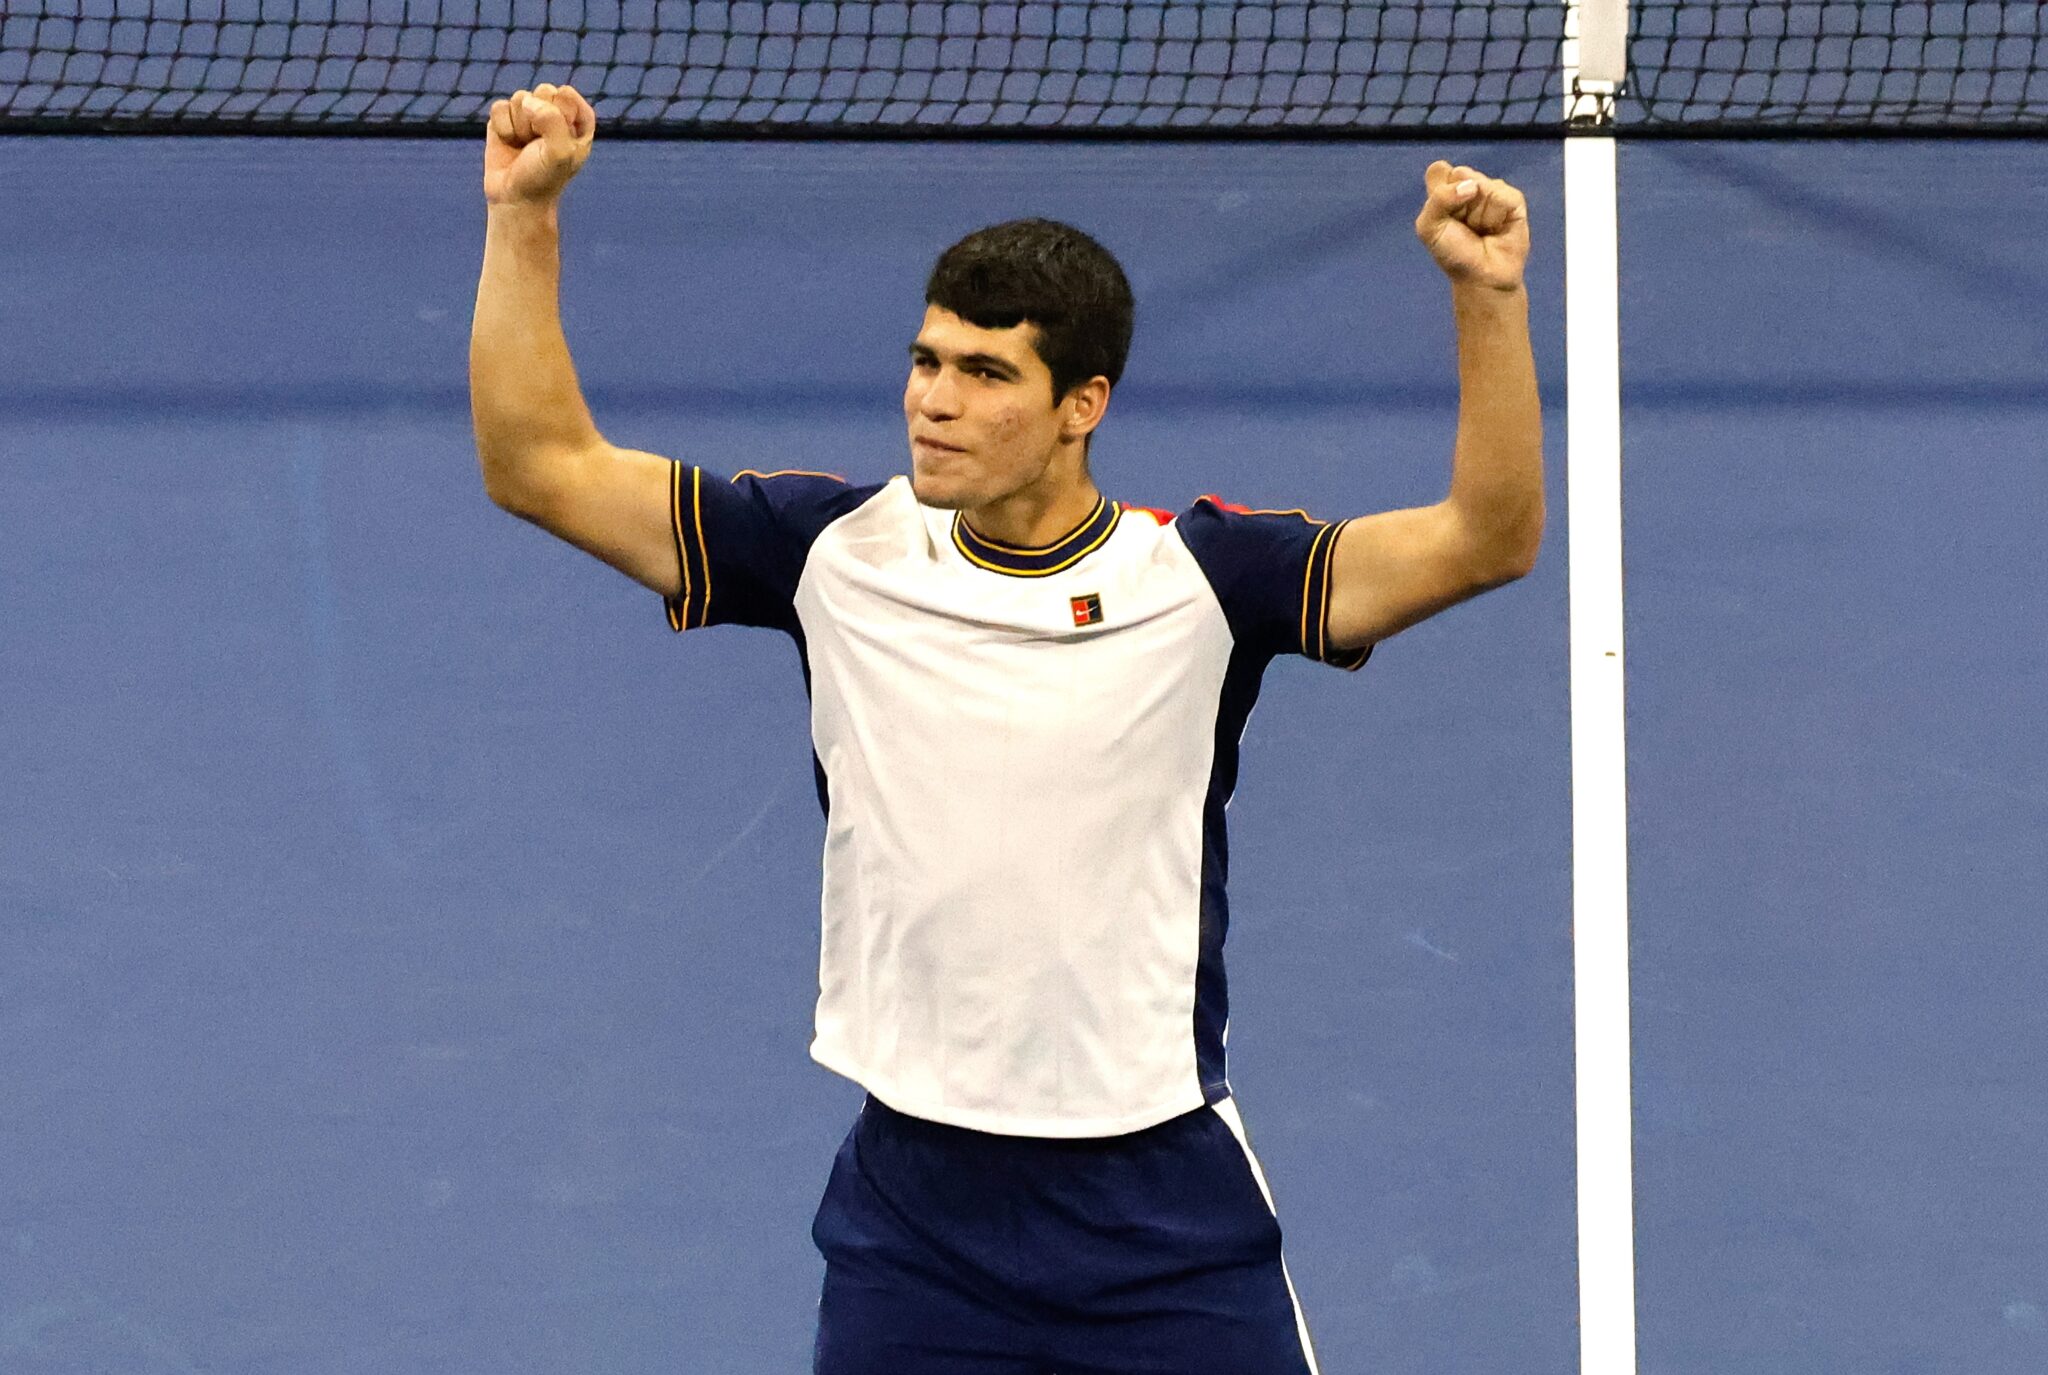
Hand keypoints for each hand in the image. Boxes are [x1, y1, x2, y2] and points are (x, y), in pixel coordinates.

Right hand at [483, 84, 596, 206]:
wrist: (516, 198)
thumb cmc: (544, 177)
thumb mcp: (559, 152)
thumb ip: (552, 120)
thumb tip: (527, 101)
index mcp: (579, 119)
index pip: (566, 95)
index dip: (558, 116)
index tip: (558, 141)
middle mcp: (556, 113)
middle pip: (544, 91)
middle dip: (537, 119)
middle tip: (538, 145)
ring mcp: (530, 114)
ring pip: (520, 97)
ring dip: (520, 126)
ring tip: (524, 146)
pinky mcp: (506, 118)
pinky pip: (499, 107)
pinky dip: (502, 128)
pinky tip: (509, 143)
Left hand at [1414, 161, 1529, 291]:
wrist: (1481, 276)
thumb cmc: (1453, 253)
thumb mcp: (1429, 228)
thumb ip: (1438, 199)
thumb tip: (1472, 185)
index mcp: (1445, 188)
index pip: (1438, 169)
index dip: (1439, 190)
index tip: (1443, 213)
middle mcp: (1468, 185)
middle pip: (1461, 173)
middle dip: (1459, 203)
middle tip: (1463, 224)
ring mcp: (1491, 190)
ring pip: (1482, 185)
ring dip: (1478, 214)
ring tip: (1481, 229)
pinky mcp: (1513, 199)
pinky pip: (1501, 196)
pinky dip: (1495, 216)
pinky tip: (1496, 229)